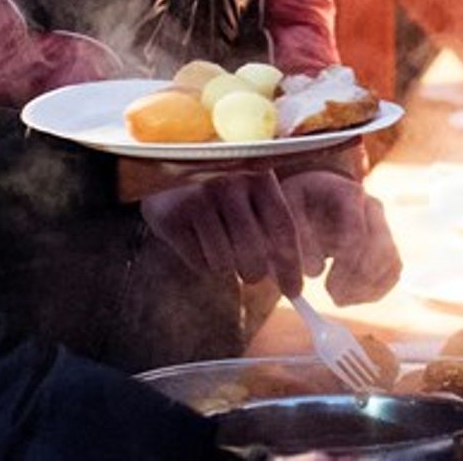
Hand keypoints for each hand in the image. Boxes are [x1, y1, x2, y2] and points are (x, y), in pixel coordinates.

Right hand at [141, 170, 305, 297]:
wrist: (164, 171)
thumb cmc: (218, 191)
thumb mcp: (251, 197)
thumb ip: (273, 231)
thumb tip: (299, 276)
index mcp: (257, 174)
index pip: (283, 228)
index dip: (290, 265)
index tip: (294, 292)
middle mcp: (229, 183)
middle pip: (255, 254)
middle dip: (254, 272)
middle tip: (250, 272)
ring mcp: (197, 198)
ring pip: (225, 264)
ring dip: (225, 266)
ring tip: (220, 248)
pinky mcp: (172, 217)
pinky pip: (199, 263)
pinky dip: (203, 262)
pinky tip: (198, 242)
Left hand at [284, 171, 401, 304]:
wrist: (311, 195)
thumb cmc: (298, 203)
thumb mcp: (286, 213)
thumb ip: (294, 237)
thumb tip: (315, 271)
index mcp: (348, 193)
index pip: (358, 233)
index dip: (347, 266)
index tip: (328, 288)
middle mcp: (372, 208)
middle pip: (382, 249)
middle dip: (359, 280)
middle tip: (334, 298)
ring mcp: (384, 226)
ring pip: (391, 263)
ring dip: (367, 288)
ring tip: (338, 297)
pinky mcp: (387, 245)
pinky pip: (392, 273)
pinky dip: (375, 290)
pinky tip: (350, 296)